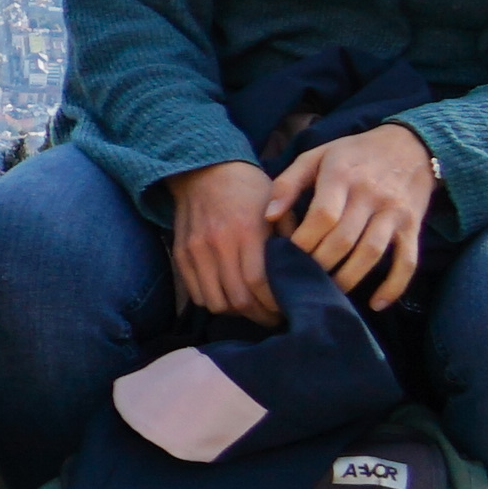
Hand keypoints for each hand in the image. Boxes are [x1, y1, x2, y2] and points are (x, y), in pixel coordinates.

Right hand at [163, 161, 278, 322]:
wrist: (205, 172)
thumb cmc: (250, 190)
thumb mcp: (278, 207)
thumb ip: (291, 239)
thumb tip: (305, 273)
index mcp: (246, 231)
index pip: (259, 282)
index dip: (274, 303)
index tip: (288, 308)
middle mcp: (218, 243)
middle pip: (238, 299)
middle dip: (259, 315)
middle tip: (273, 316)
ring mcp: (196, 251)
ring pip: (216, 303)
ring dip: (236, 312)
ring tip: (251, 307)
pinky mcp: (182, 255)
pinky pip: (197, 295)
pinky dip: (215, 302)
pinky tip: (230, 295)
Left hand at [264, 121, 440, 310]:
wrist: (409, 146)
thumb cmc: (352, 154)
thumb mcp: (316, 156)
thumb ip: (288, 183)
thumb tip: (268, 216)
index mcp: (342, 175)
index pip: (322, 216)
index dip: (303, 241)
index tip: (286, 257)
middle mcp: (370, 194)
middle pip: (343, 239)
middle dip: (320, 264)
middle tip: (302, 278)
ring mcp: (394, 212)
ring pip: (371, 253)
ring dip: (348, 278)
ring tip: (328, 292)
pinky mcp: (413, 227)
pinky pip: (408, 261)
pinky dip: (394, 286)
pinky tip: (376, 304)